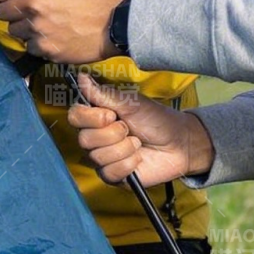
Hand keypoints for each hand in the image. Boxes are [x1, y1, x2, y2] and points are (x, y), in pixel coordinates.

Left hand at [0, 0, 122, 62]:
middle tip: (28, 11)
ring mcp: (37, 30)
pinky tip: (52, 37)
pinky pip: (29, 46)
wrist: (113, 24)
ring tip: (43, 25)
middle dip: (12, 11)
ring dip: (25, 28)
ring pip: (14, 31)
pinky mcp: (44, 49)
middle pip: (1, 12)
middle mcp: (33, 8)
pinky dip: (37, 43)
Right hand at [69, 73, 215, 185]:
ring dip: (124, 148)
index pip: (75, 116)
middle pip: (84, 139)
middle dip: (112, 134)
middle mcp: (96, 137)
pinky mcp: (113, 175)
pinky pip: (109, 172)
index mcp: (97, 116)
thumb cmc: (156, 120)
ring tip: (137, 142)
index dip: (91, 117)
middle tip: (129, 129)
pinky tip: (138, 158)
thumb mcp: (131, 103)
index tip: (111, 114)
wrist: (178, 142)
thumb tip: (81, 78)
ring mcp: (103, 157)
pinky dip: (128, 163)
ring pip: (98, 156)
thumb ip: (104, 94)